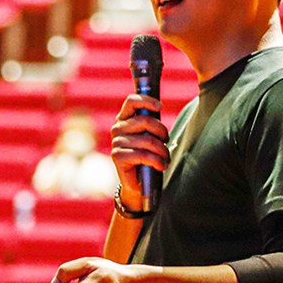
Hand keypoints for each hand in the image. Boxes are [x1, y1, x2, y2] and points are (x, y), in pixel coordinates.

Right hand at [110, 94, 168, 210]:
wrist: (138, 181)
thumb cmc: (147, 155)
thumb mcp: (150, 135)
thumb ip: (151, 123)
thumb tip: (158, 107)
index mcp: (124, 119)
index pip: (131, 101)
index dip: (146, 101)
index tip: (160, 106)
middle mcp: (117, 128)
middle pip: (145, 121)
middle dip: (162, 131)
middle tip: (166, 141)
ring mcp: (116, 142)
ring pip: (148, 140)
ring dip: (162, 151)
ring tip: (164, 158)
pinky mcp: (118, 157)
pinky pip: (144, 155)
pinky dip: (157, 161)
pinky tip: (160, 166)